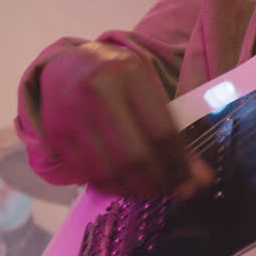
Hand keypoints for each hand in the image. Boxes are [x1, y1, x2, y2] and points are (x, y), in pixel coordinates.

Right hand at [39, 42, 211, 196]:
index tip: (194, 181)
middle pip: (135, 155)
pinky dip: (111, 186)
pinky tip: (126, 186)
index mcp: (129, 73)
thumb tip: (198, 175)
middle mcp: (98, 92)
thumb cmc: (117, 77)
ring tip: (154, 190)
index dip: (179, 163)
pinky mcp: (57, 136)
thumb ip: (172, 125)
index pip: (161, 130)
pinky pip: (88, 173)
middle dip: (159, 181)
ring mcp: (73, 115)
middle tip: (175, 190)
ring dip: (136, 189)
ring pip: (110, 169)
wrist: (65, 65)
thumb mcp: (147, 85)